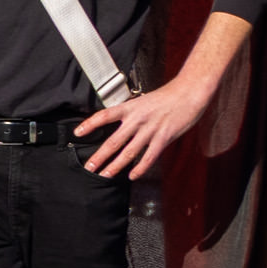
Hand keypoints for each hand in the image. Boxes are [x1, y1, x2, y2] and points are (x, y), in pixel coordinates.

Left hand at [75, 71, 222, 183]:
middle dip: (100, 156)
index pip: (104, 115)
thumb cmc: (168, 97)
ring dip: (115, 166)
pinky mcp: (163, 137)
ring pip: (128, 152)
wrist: (189, 92)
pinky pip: (149, 157)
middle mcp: (137, 119)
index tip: (77, 133)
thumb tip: (122, 126)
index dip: (90, 124)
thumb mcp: (144, 101)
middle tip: (89, 167)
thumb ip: (133, 114)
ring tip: (105, 175)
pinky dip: (140, 168)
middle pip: (113, 141)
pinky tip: (132, 176)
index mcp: (130, 107)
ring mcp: (150, 129)